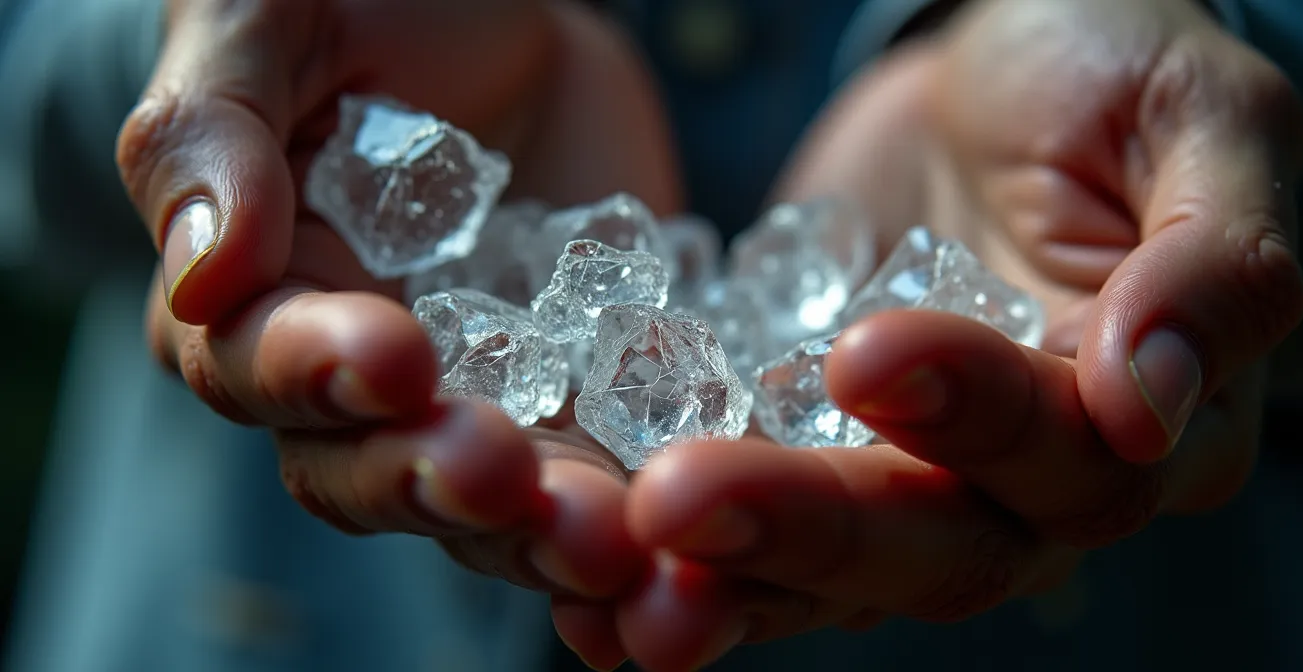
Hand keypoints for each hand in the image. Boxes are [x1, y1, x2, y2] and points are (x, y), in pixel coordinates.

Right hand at [120, 0, 677, 643]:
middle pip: (380, 468)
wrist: (501, 12)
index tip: (392, 356)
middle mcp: (369, 375)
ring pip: (502, 497)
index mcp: (266, 297)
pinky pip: (613, 460)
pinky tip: (687, 536)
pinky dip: (644, 509)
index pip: (265, 368)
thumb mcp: (264, 24)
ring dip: (548, 528)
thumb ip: (215, 134)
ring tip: (612, 536)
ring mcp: (487, 389)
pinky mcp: (587, 382)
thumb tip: (204, 275)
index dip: (317, 372)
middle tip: (500, 478)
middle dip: (436, 481)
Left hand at [587, 0, 1302, 667]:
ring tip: (612, 550)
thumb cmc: (1110, 71)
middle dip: (805, 519)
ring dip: (717, 567)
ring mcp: (909, 478)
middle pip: (930, 541)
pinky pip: (749, 529)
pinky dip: (674, 558)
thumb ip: (1209, 262)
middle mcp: (1029, 482)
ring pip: (824, 563)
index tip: (868, 350)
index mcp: (1148, 414)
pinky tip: (588, 571)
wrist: (987, 74)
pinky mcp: (810, 454)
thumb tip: (1145, 404)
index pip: (1067, 450)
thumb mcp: (1196, 122)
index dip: (973, 412)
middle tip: (679, 495)